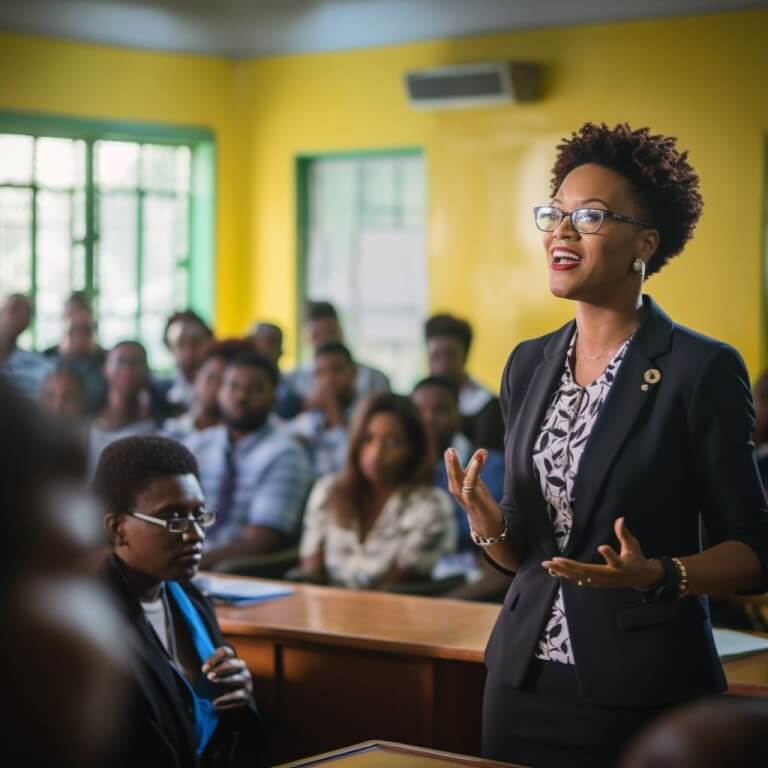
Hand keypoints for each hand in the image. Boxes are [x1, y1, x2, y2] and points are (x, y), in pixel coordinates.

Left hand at [202, 646, 252, 710]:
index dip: (214, 658)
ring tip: (212, 685)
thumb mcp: (213, 673)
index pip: (225, 652)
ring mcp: (246, 681)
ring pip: (236, 679)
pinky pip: (237, 696)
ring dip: (223, 681)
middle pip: (231, 664)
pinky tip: (214, 703)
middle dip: (219, 669)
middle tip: (208, 676)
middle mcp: (241, 667)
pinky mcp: (246, 695)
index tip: (203, 669)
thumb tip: (189, 662)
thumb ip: (206, 667)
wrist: (232, 700)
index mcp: (232, 659)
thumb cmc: (218, 684)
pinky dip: (225, 700)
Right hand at [444, 448, 504, 536]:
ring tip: (454, 453)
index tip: (450, 449)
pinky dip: (473, 471)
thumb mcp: (475, 481)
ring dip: (455, 466)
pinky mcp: (472, 499)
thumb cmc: (477, 499)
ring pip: (457, 479)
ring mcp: (463, 496)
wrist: (485, 521)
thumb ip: (477, 465)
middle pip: (452, 474)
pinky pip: (470, 484)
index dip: (451, 460)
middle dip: (450, 462)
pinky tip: (477, 461)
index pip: (452, 470)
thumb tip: (483, 449)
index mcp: (455, 484)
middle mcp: (456, 490)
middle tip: (449, 449)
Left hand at [542, 517, 663, 589]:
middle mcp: (609, 576)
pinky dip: (567, 576)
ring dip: (562, 572)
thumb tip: (620, 519)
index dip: (609, 554)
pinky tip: (555, 572)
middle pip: (588, 572)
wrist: (640, 578)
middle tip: (554, 560)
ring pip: (579, 578)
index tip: (602, 546)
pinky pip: (579, 581)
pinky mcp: (597, 584)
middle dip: (570, 566)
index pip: (615, 560)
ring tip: (547, 565)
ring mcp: (602, 582)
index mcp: (621, 566)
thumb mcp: (632, 546)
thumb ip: (624, 534)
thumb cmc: (635, 559)